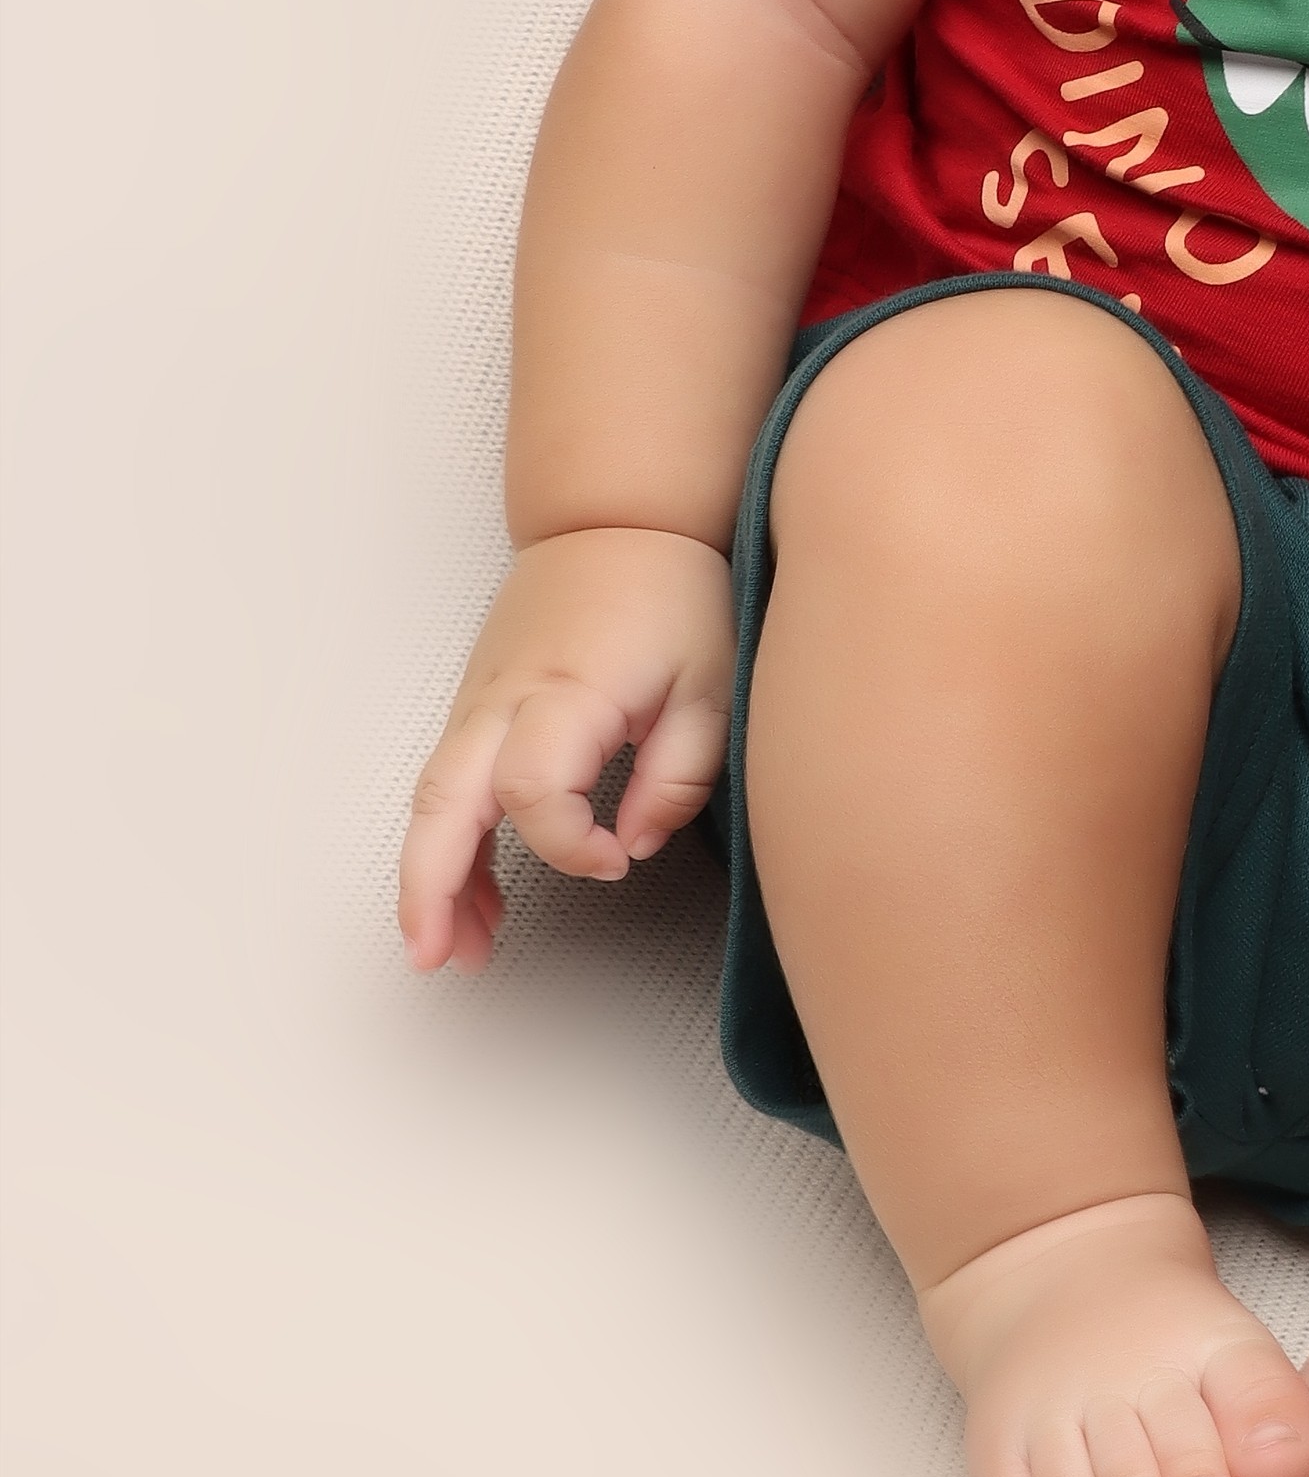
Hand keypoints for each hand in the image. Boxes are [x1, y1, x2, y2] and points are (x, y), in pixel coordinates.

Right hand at [398, 526, 736, 973]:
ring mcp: (480, 702)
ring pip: (432, 801)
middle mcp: (503, 699)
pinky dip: (452, 844)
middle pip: (441, 802)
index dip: (565, 844)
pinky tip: (479, 896)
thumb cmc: (670, 592)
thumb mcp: (709, 683)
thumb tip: (633, 844)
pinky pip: (449, 786)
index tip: (615, 860)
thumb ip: (678, 774)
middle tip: (439, 958)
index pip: (529, 789)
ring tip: (455, 951)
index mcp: (563, 690)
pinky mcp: (480, 707)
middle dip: (430, 887)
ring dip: (433, 879)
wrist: (618, 518)